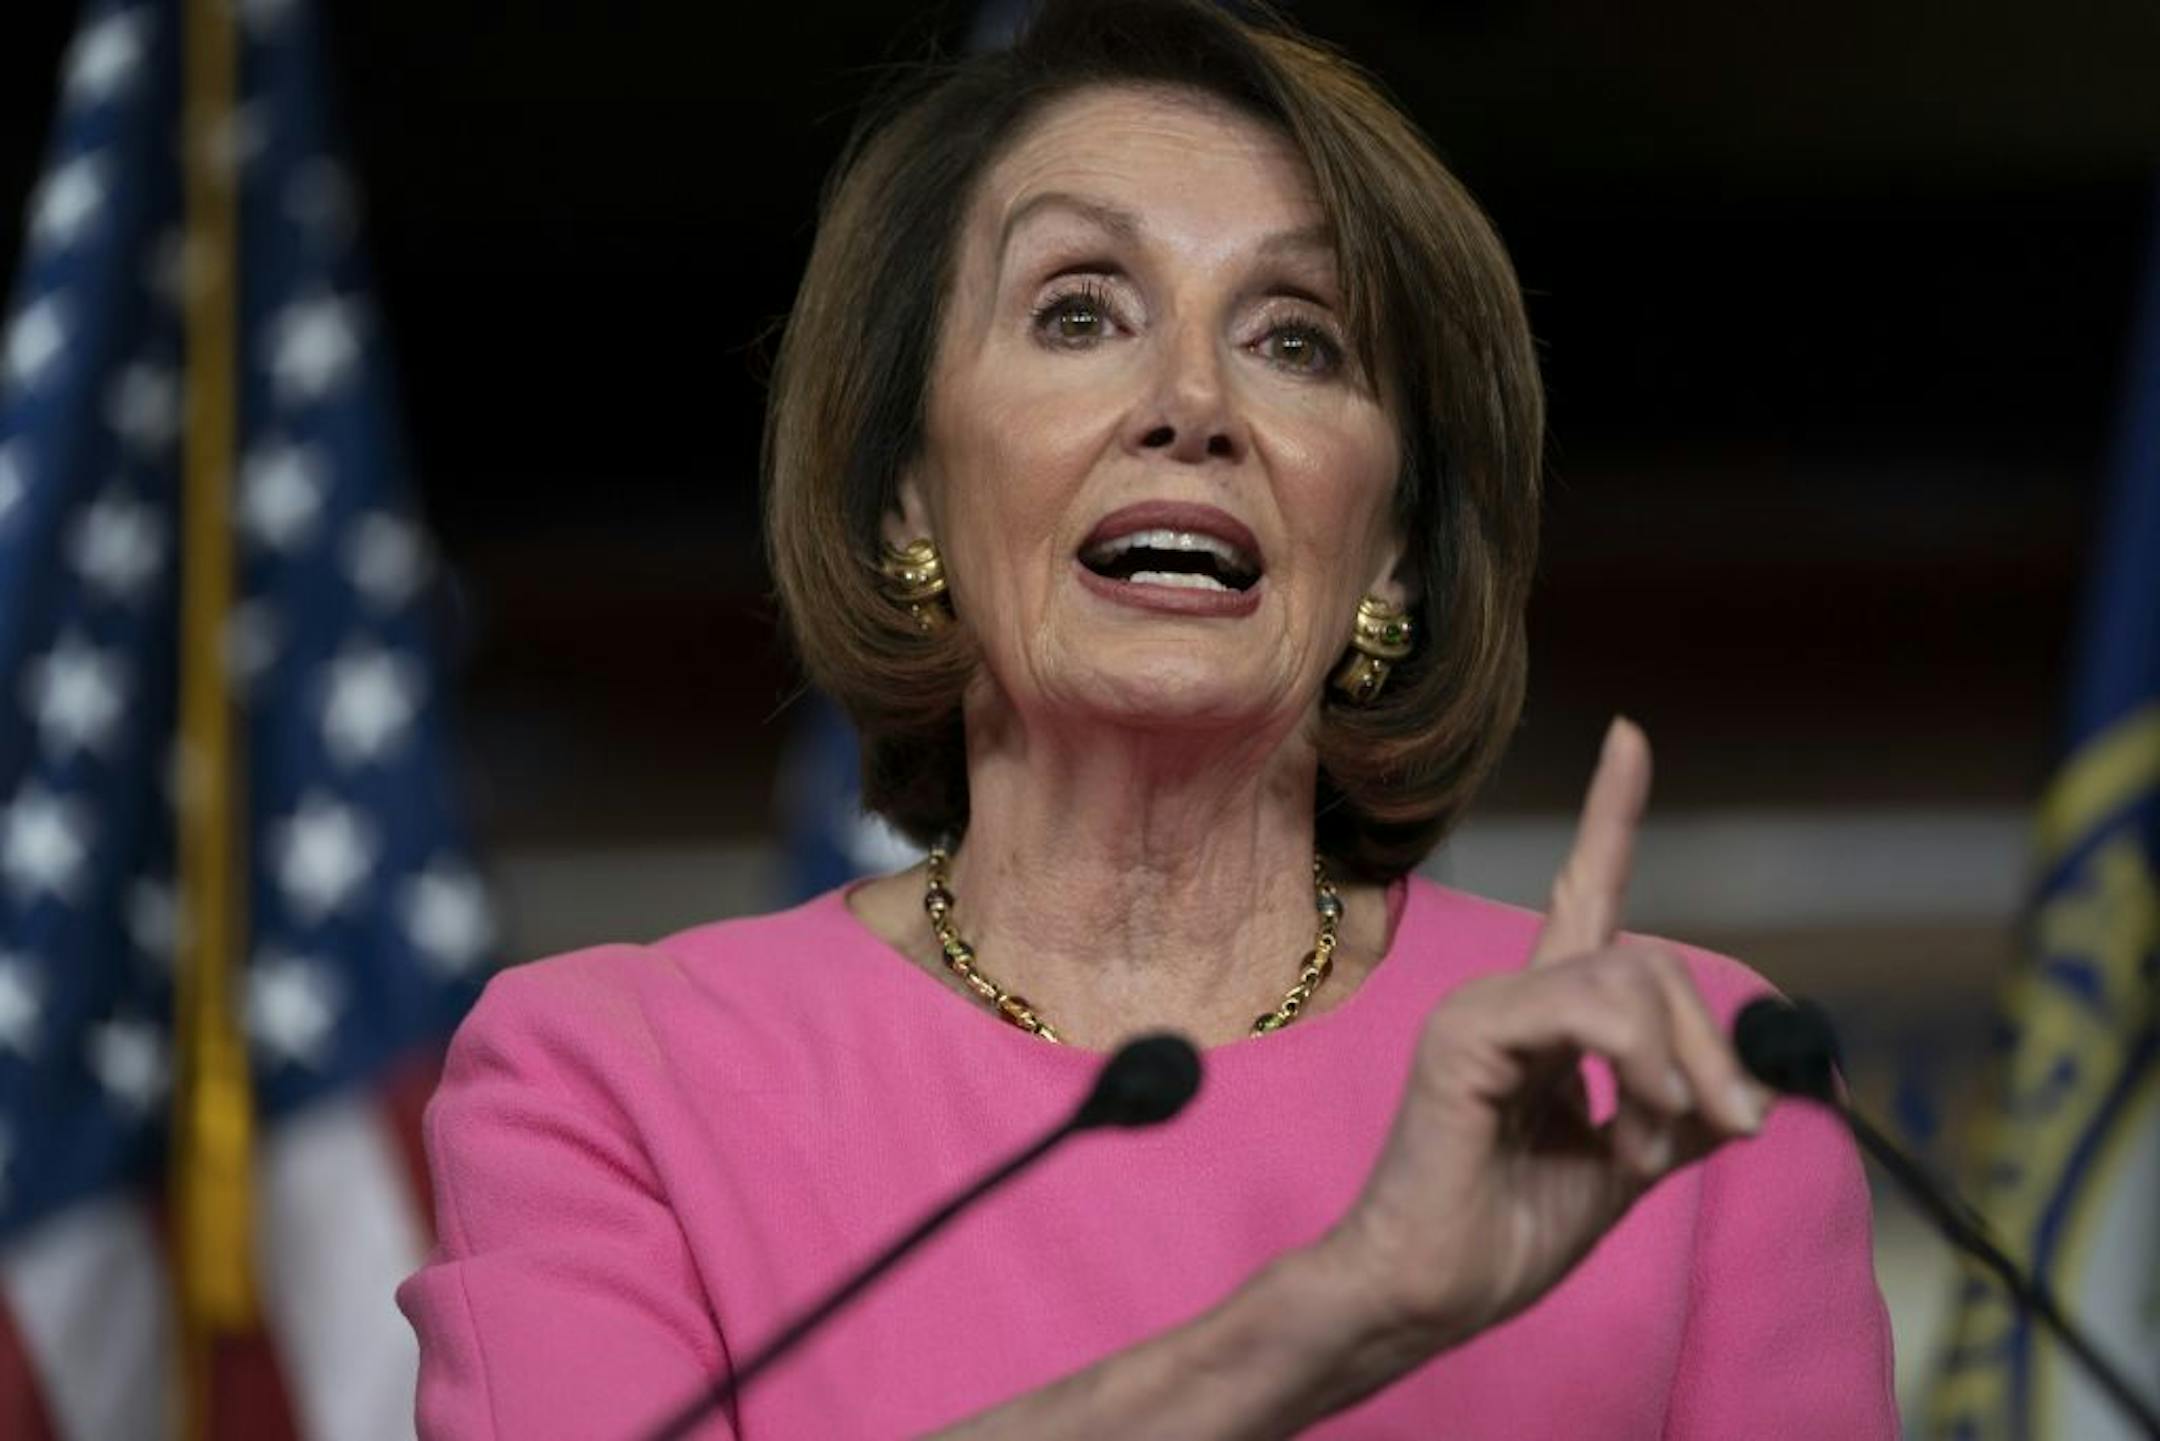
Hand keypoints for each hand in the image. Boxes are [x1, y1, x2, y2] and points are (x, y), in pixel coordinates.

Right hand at [1323, 717, 1774, 1349]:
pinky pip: (1588, 1008)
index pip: (1582, 894)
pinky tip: (1638, 1125)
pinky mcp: (1471, 1033)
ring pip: (1629, 975)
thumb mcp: (1624, 1166)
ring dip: (1681, 1064)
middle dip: (1710, 1040)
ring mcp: (1484, 1007)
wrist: (1425, 1292)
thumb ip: (1681, 1116)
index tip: (1631, 741)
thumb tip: (1754, 1094)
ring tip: (1665, 1141)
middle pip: (1647, 956)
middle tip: (1730, 1126)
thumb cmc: (1501, 1235)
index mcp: (1541, 1017)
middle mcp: (1511, 994)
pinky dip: (1639, 1064)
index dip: (1610, 819)